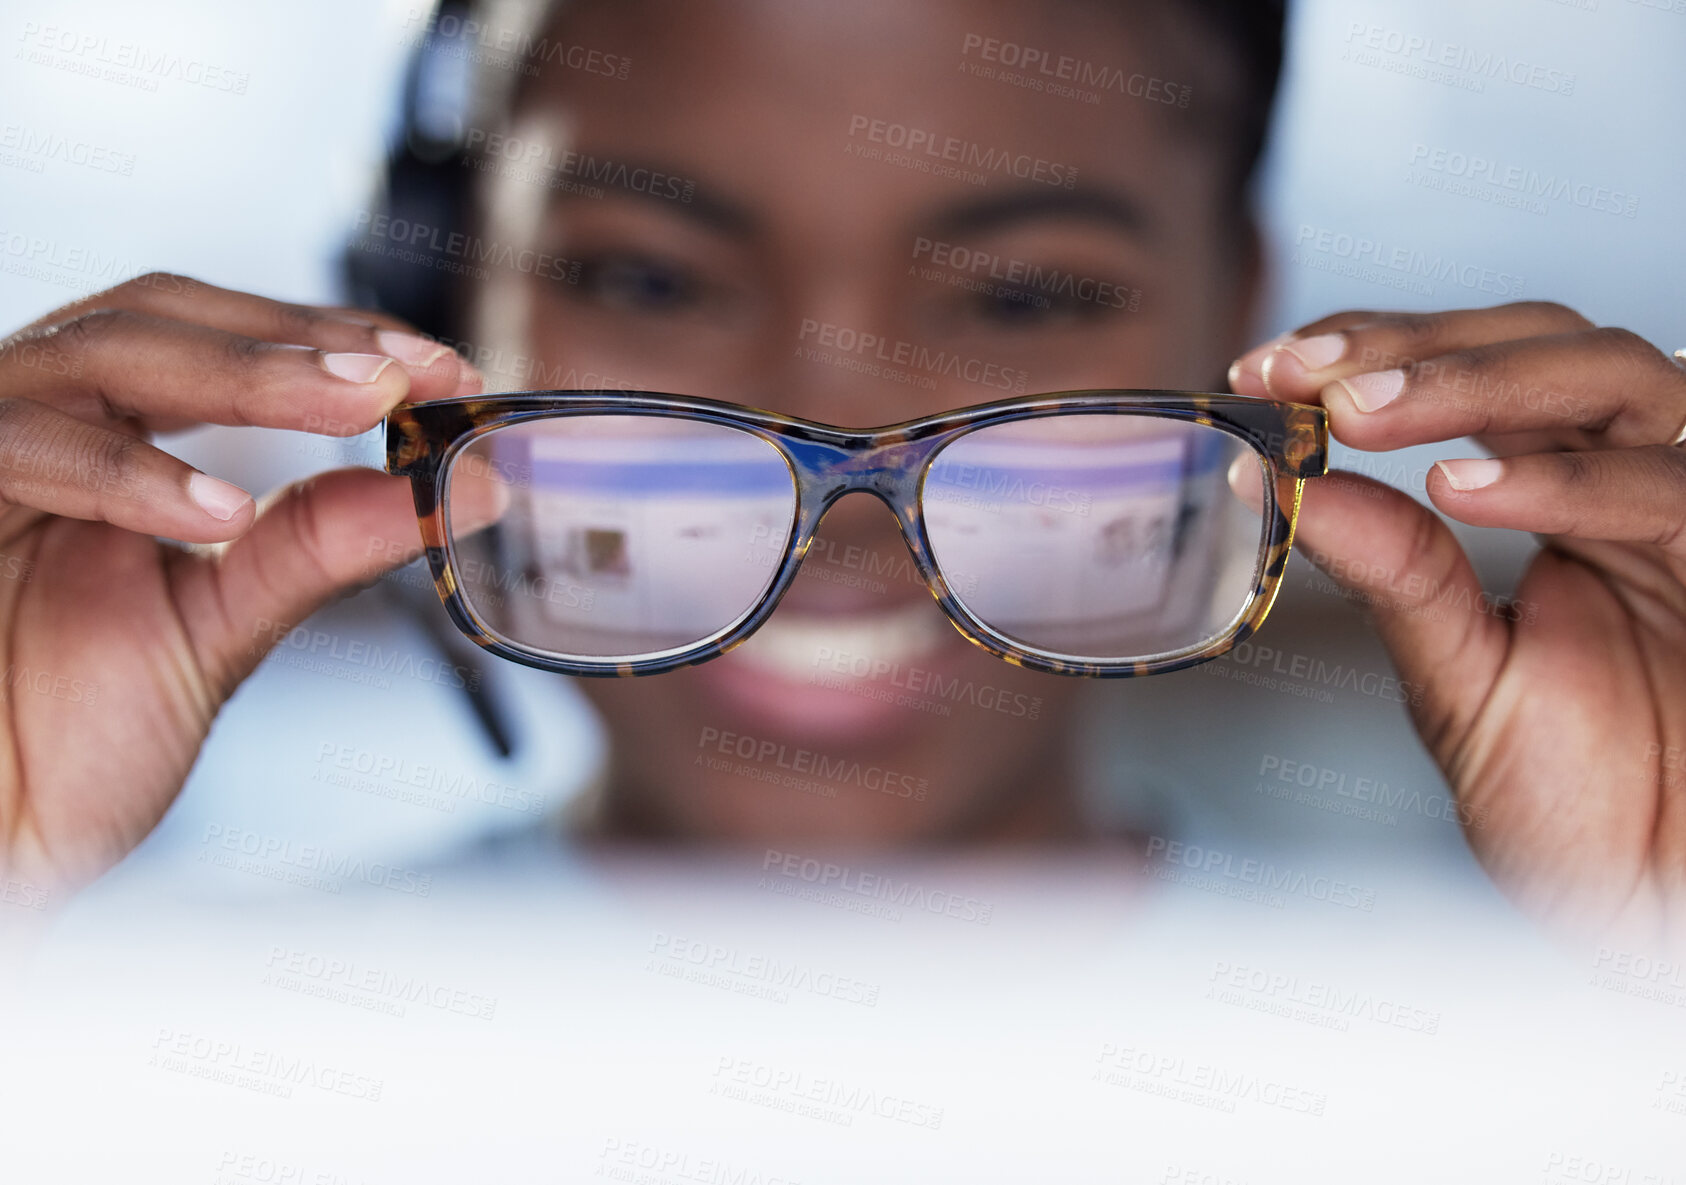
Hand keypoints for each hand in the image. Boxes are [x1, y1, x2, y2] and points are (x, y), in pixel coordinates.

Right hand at [0, 274, 476, 904]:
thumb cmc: (64, 741)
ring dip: (241, 374)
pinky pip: (20, 450)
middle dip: (296, 339)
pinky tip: (221, 510)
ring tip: (356, 404)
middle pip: (162, 316)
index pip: (220, 341)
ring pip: (100, 354)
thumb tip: (456, 488)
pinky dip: (128, 475)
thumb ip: (322, 547)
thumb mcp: (223, 628)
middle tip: (407, 372)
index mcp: (106, 442)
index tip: (443, 370)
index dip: (330, 340)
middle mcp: (41, 426)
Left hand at [1231, 301, 1685, 948]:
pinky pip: (1670, 490)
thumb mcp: (1462, 681)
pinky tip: (1463, 490)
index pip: (1477, 373)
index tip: (1261, 371)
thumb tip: (1283, 486)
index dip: (1374, 350)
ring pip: (1616, 382)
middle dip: (1416, 345)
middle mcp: (1635, 484)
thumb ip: (1395, 576)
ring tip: (1361, 412)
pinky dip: (1563, 484)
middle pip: (1547, 343)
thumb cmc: (1584, 805)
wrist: (1658, 906)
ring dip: (1476, 384)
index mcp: (1567, 495)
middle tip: (1302, 373)